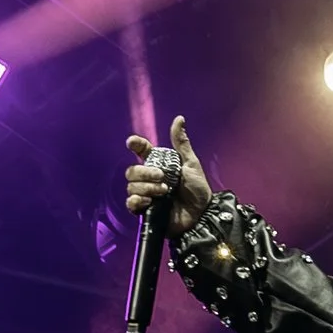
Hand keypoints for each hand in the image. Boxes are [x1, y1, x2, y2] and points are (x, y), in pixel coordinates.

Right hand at [123, 114, 213, 236]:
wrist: (201, 214)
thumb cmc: (198, 190)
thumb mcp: (191, 164)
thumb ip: (181, 143)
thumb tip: (179, 118)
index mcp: (160, 165)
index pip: (142, 151)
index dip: (136, 145)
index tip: (133, 143)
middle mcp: (150, 179)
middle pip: (132, 170)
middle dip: (145, 173)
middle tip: (162, 177)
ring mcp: (147, 194)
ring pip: (131, 186)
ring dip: (147, 187)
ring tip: (165, 192)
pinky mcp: (145, 210)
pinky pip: (131, 202)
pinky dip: (138, 200)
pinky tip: (150, 201)